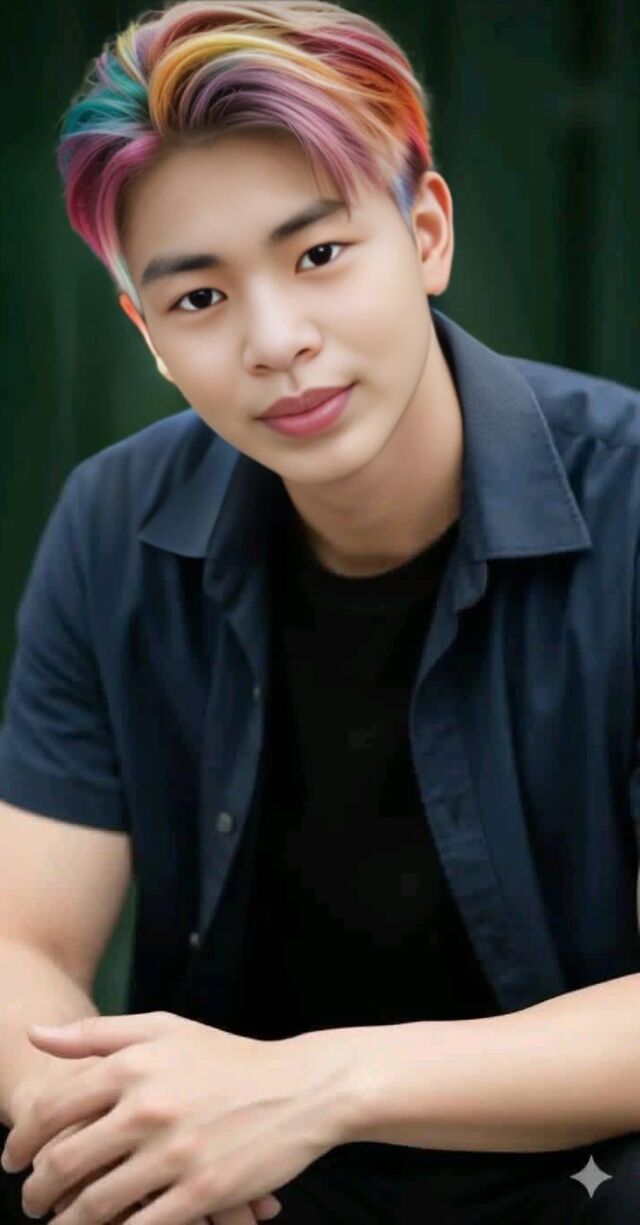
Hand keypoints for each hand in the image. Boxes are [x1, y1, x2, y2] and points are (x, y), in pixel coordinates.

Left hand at [2, 1011, 346, 1222]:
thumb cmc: (226, 1058)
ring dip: (65, 1223)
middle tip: (32, 1201)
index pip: (52, 1109)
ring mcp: (174, 1152)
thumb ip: (96, 1034)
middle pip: (64, 1162)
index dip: (21, 1141)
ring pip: (94, 1205)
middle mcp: (147, 1107)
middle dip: (36, 1190)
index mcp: (134, 1065)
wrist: (300, 1088)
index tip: (13, 1159)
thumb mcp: (163, 1029)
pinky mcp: (201, 1191)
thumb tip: (35, 1035)